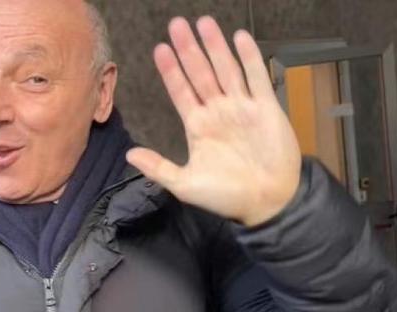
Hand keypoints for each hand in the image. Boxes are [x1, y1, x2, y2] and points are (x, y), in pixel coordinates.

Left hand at [127, 16, 300, 226]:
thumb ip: (158, 168)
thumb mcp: (185, 185)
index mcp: (198, 126)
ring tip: (204, 23)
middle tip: (177, 24)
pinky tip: (239, 38)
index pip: (181, 90)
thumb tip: (129, 155)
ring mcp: (242, 107)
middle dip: (188, 49)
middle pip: (200, 73)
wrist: (267, 203)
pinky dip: (249, 58)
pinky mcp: (266, 108)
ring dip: (215, 47)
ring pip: (226, 69)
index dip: (170, 70)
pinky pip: (257, 78)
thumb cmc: (226, 196)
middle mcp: (218, 111)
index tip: (159, 49)